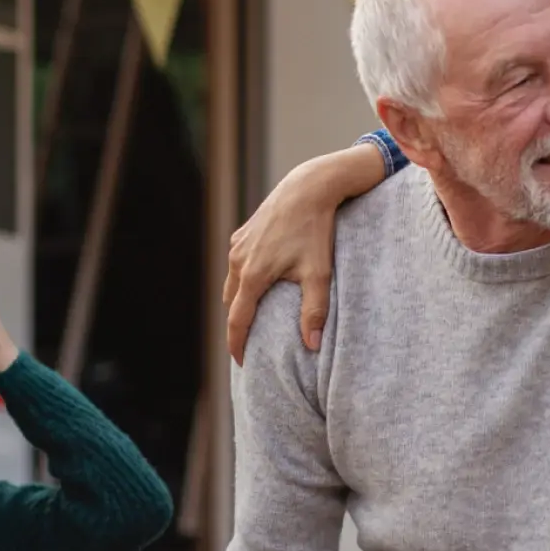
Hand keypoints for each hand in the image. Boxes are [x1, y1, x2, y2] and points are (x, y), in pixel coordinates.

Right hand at [223, 144, 384, 361]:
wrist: (307, 188)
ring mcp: (238, 245)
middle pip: (230, 303)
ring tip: (250, 317)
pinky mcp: (242, 233)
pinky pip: (237, 264)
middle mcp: (239, 261)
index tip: (241, 362)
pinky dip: (242, 280)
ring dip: (237, 302)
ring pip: (231, 283)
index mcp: (253, 275)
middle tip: (247, 344)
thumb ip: (314, 312)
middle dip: (236, 325)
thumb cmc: (315, 231)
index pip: (237, 320)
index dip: (237, 344)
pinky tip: (257, 285)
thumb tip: (313, 346)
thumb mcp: (319, 273)